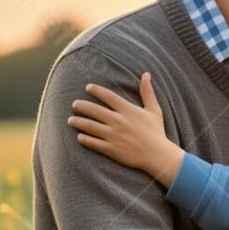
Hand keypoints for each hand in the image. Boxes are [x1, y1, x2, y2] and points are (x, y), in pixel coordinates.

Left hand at [67, 73, 182, 183]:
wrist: (158, 155)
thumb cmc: (156, 132)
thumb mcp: (154, 110)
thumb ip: (147, 92)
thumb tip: (146, 74)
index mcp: (128, 110)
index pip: (108, 96)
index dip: (97, 90)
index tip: (88, 87)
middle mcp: (119, 121)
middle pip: (94, 110)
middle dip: (82, 106)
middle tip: (74, 104)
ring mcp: (114, 136)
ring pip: (90, 126)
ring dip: (78, 122)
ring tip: (70, 120)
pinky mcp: (111, 149)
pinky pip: (94, 143)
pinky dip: (85, 139)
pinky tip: (79, 136)